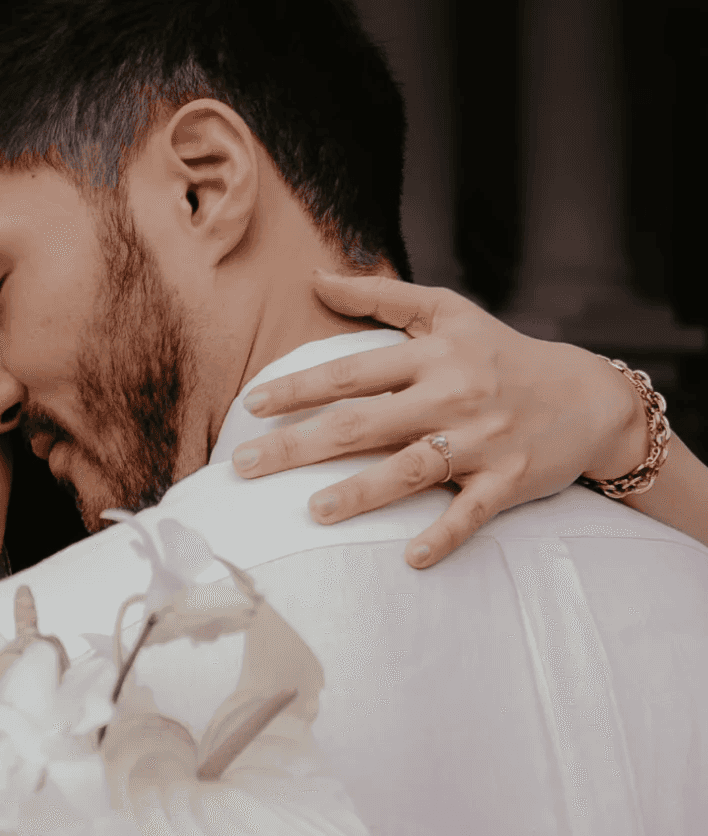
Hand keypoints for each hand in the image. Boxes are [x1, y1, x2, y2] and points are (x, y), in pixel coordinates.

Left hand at [230, 270, 648, 567]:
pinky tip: (411, 557)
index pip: (352, 372)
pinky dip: (444, 534)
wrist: (588, 397)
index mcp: (432, 357)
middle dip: (300, 446)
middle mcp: (452, 396)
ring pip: (412, 468)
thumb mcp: (448, 313)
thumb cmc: (500, 354)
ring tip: (314, 511)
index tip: (253, 405)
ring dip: (363, 491)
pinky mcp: (508, 481)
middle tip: (246, 466)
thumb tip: (316, 278)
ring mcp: (481, 441)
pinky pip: (471, 512)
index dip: (300, 387)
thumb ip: (381, 297)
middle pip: (364, 423)